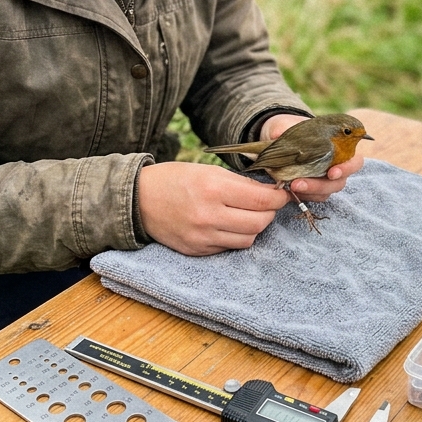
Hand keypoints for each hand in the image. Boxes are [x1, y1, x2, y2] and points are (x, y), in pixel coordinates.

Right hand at [137, 162, 289, 254]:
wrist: (139, 200)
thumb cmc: (175, 179)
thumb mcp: (208, 170)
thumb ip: (239, 182)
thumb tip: (270, 191)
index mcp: (213, 188)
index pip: (262, 200)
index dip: (278, 197)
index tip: (282, 193)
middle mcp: (209, 215)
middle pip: (260, 222)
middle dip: (269, 212)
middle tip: (267, 204)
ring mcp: (202, 237)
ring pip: (248, 238)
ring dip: (254, 226)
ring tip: (248, 214)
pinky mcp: (197, 250)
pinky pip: (229, 247)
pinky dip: (236, 236)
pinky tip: (229, 224)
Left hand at [260, 113, 365, 201]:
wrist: (276, 141)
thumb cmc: (288, 128)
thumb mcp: (284, 123)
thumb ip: (283, 126)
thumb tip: (277, 133)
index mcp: (340, 149)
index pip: (356, 162)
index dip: (348, 169)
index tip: (332, 173)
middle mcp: (336, 166)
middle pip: (340, 182)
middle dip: (323, 184)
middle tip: (304, 183)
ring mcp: (324, 179)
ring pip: (326, 192)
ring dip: (310, 190)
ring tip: (293, 184)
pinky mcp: (311, 189)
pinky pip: (314, 196)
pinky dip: (304, 194)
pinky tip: (290, 188)